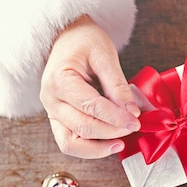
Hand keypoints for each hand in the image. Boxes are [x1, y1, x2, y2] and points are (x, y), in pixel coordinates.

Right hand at [40, 15, 140, 158]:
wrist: (68, 37)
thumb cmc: (84, 41)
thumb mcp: (104, 54)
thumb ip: (117, 84)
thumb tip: (131, 111)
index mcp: (59, 80)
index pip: (90, 106)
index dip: (115, 117)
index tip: (136, 120)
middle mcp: (50, 100)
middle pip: (82, 127)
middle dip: (112, 131)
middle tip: (134, 126)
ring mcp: (51, 112)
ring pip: (72, 143)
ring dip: (98, 148)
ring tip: (121, 143)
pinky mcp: (58, 120)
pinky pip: (71, 143)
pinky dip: (90, 148)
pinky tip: (110, 144)